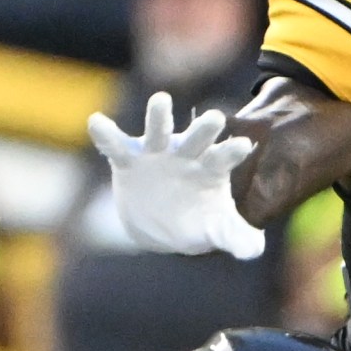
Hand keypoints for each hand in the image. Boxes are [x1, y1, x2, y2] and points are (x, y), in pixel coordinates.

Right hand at [88, 91, 265, 259]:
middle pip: (197, 138)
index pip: (224, 158)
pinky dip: (106, 134)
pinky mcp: (129, 160)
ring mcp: (157, 154)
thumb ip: (236, 236)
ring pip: (158, 131)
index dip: (232, 152)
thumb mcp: (217, 230)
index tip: (244, 145)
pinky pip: (116, 145)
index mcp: (211, 168)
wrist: (160, 226)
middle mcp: (186, 154)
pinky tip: (96, 121)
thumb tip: (254, 251)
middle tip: (216, 117)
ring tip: (161, 99)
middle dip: (204, 129)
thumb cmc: (197, 221)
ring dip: (159, 116)